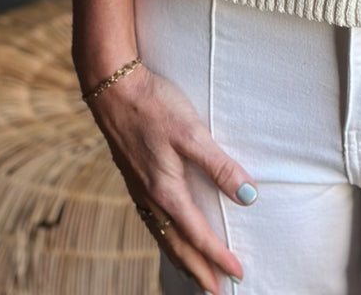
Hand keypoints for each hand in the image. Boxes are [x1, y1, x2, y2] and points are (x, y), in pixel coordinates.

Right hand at [86, 61, 256, 290]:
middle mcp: (150, 196)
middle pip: (177, 245)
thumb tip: (248, 196)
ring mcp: (138, 187)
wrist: (112, 86)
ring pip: (161, 235)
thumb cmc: (153, 105)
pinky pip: (150, 220)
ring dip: (179, 258)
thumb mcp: (192, 132)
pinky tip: (166, 231)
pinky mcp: (132, 175)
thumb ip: (220, 165)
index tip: (238, 274)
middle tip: (215, 291)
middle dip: (198, 271)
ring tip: (192, 273)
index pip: (198, 235)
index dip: (218, 257)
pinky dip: (163, 237)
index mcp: (166, 190)